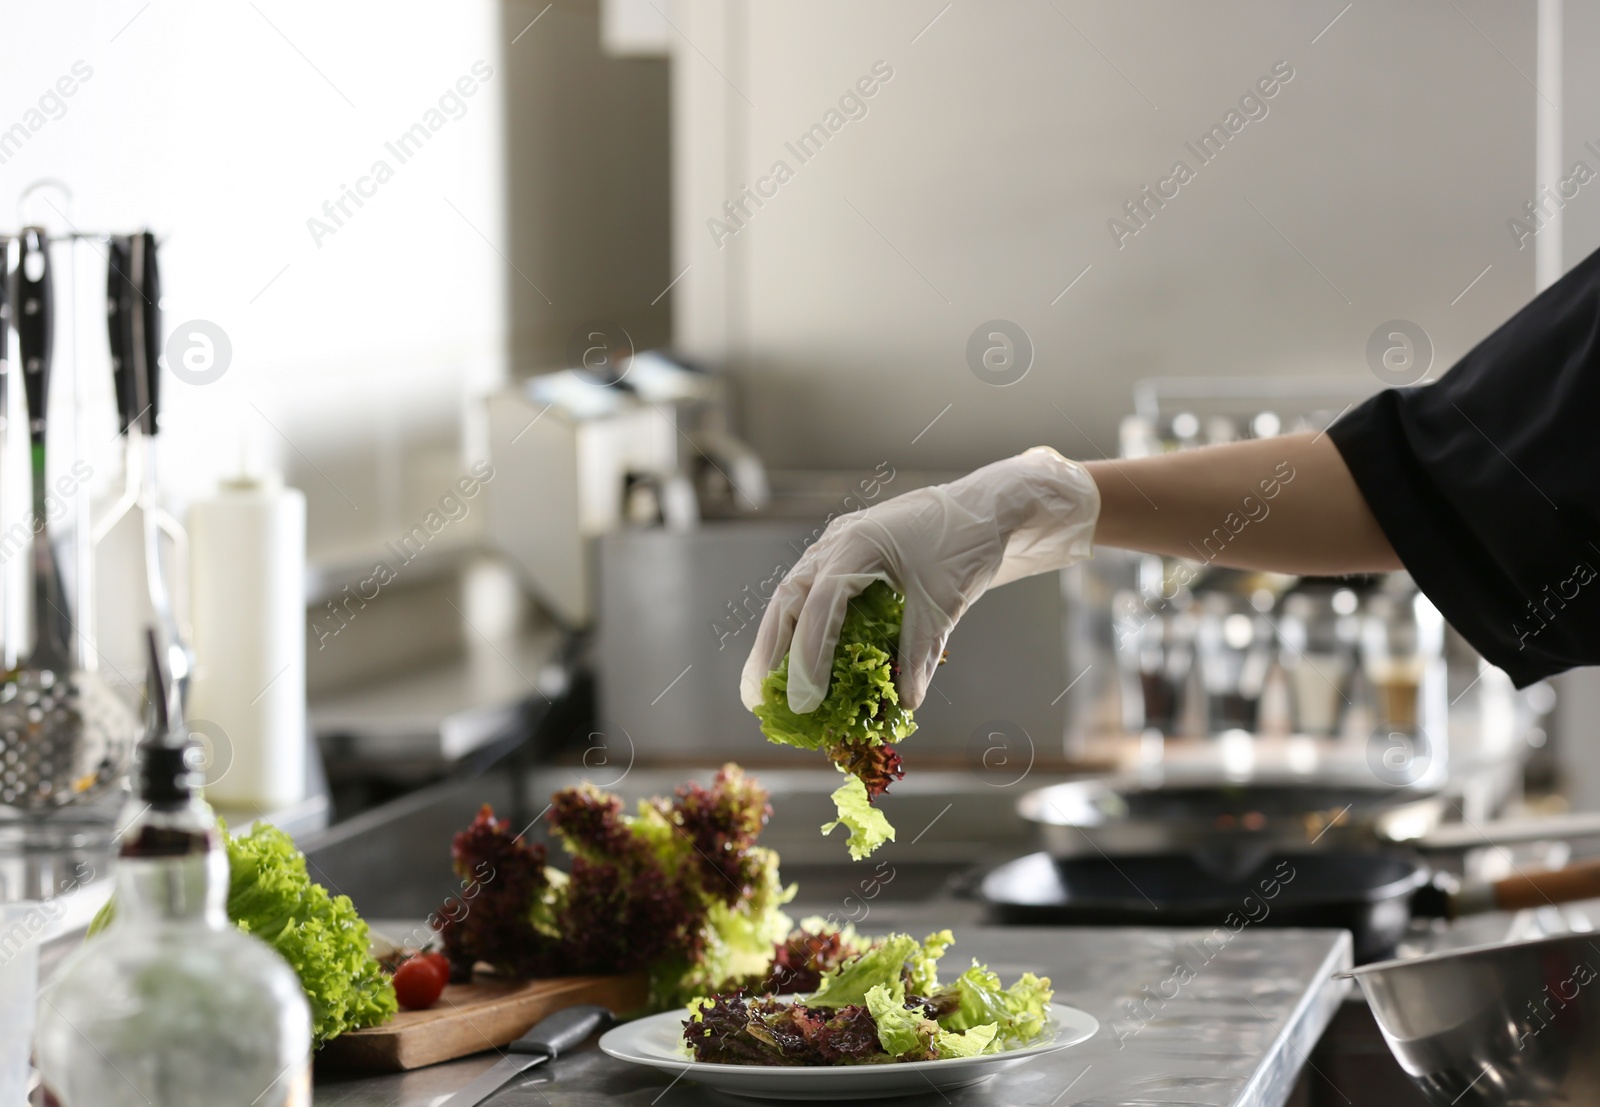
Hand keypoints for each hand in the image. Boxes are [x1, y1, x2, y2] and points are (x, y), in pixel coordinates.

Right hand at [741, 447, 1099, 712]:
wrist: (989, 507)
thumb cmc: (968, 544)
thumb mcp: (944, 603)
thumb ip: (919, 652)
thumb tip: (905, 702)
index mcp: (859, 543)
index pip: (820, 604)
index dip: (808, 655)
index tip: (803, 699)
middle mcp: (839, 541)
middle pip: (789, 597)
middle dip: (770, 650)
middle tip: (757, 699)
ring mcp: (840, 544)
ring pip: (795, 593)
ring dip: (779, 639)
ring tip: (765, 685)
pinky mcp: (851, 554)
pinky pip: (815, 591)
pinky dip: (804, 625)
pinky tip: (799, 657)